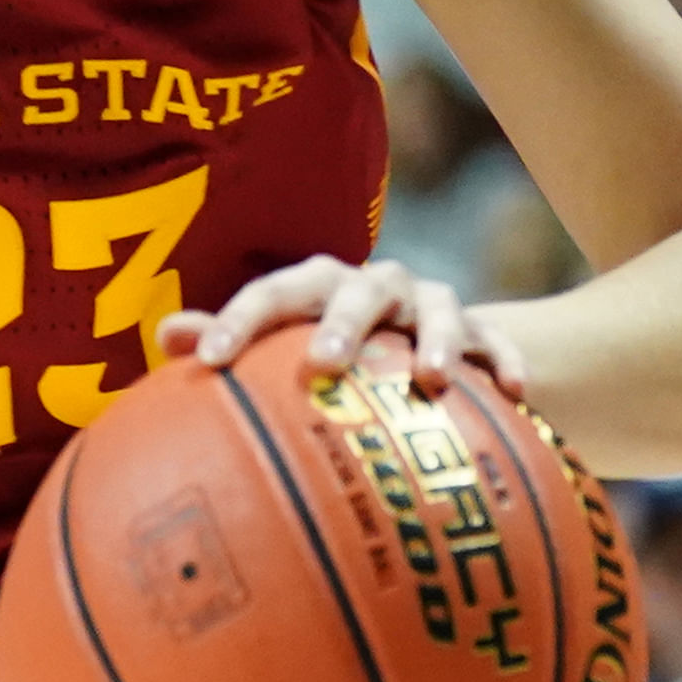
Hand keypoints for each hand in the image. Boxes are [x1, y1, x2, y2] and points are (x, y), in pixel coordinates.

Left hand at [159, 254, 527, 399]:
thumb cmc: (327, 347)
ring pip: (438, 308)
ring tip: (434, 381)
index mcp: (315, 286)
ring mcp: (431, 305)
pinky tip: (515, 395)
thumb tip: (166, 339)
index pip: (271, 294)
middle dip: (342, 324)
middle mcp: (373, 286)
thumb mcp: (279, 343)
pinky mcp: (484, 332)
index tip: (212, 362)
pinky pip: (500, 344)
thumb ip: (225, 341)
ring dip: (436, 340)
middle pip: (356, 292)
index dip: (238, 321)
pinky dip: (506, 362)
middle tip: (324, 365)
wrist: (417, 342)